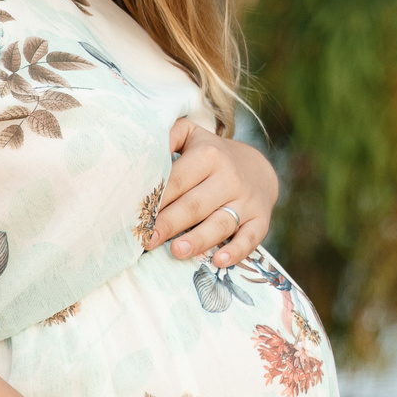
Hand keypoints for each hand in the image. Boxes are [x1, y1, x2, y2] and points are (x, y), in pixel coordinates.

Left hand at [149, 118, 279, 267]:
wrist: (258, 168)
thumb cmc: (212, 156)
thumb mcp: (192, 136)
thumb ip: (168, 135)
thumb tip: (143, 148)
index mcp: (209, 155)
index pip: (177, 180)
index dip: (156, 199)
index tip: (136, 216)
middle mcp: (229, 177)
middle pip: (195, 204)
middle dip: (169, 223)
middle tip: (146, 239)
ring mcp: (246, 201)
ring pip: (221, 222)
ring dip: (199, 238)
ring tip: (177, 251)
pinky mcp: (261, 220)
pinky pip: (251, 238)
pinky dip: (237, 251)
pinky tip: (220, 261)